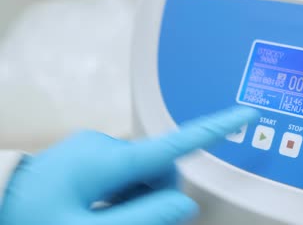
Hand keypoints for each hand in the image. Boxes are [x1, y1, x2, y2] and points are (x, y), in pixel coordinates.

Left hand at [0, 106, 258, 224]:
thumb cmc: (31, 222)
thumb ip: (144, 217)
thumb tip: (184, 203)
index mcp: (108, 160)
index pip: (175, 143)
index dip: (216, 129)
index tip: (246, 114)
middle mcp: (102, 144)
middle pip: (157, 167)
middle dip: (154, 196)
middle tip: (123, 223)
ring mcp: (91, 146)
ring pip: (138, 172)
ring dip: (133, 199)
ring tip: (100, 219)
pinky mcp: (83, 153)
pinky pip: (118, 171)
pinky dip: (118, 193)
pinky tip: (95, 210)